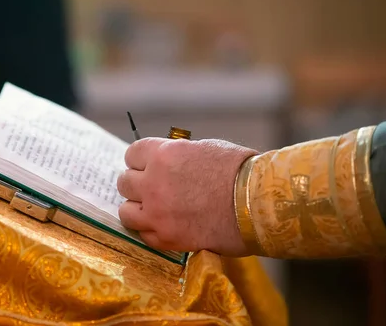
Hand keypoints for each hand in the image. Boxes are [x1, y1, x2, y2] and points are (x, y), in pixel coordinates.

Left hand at [117, 137, 257, 255]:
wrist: (261, 204)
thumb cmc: (239, 171)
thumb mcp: (203, 149)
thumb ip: (176, 156)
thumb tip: (164, 162)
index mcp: (163, 154)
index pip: (132, 154)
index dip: (140, 161)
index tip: (147, 167)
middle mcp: (153, 182)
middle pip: (124, 182)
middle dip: (137, 184)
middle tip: (153, 189)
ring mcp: (157, 212)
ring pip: (125, 210)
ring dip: (137, 208)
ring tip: (154, 209)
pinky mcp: (166, 238)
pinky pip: (142, 234)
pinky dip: (150, 230)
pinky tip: (165, 225)